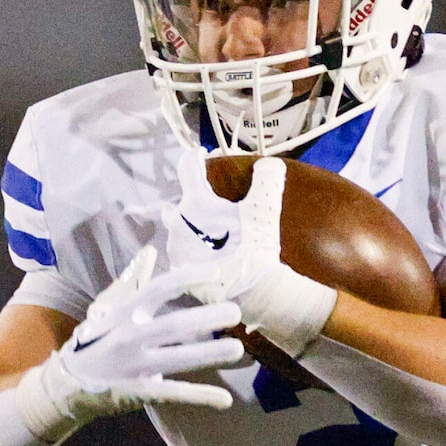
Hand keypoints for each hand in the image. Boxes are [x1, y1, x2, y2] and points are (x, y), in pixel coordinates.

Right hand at [15, 246, 246, 437]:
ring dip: (207, 354)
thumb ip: (132, 280)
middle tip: (235, 312)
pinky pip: (174, 393)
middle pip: (172, 325)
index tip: (216, 271)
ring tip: (237, 349)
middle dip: (203, 319)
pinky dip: (200, 397)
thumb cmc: (94, 339)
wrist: (67, 382)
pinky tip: (225, 400)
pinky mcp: (139, 391)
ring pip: (176, 359)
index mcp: (124, 312)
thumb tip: (150, 252)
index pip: (159, 289)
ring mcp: (135, 365)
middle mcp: (129, 336)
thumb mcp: (108, 307)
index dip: (188, 278)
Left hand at [170, 150, 335, 355]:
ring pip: (176, 230)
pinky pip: (181, 253)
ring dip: (188, 227)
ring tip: (208, 232)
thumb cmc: (255, 248)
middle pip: (177, 203)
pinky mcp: (178, 271)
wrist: (250, 291)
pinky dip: (191, 249)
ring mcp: (175, 250)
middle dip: (189, 201)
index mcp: (195, 204)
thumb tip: (269, 163)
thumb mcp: (265, 210)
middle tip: (207, 203)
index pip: (187, 168)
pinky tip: (206, 254)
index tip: (202, 153)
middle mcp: (177, 224)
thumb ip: (267, 180)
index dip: (194, 156)